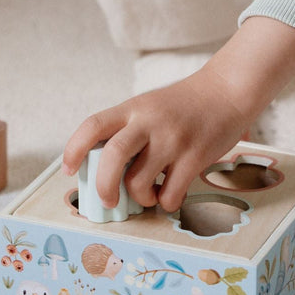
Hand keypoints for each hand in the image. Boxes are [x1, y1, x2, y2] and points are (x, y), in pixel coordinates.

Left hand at [63, 69, 251, 213]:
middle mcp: (149, 122)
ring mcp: (172, 139)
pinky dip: (165, 202)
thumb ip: (128, 130)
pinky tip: (169, 193)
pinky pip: (169, 194)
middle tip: (107, 200)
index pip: (93, 125)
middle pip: (111, 156)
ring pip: (138, 182)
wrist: (226, 91)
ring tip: (147, 195)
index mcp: (132, 108)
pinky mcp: (195, 156)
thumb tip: (105, 170)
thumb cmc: (183, 104)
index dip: (74, 149)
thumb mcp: (148, 106)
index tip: (69, 170)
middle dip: (103, 186)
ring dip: (139, 198)